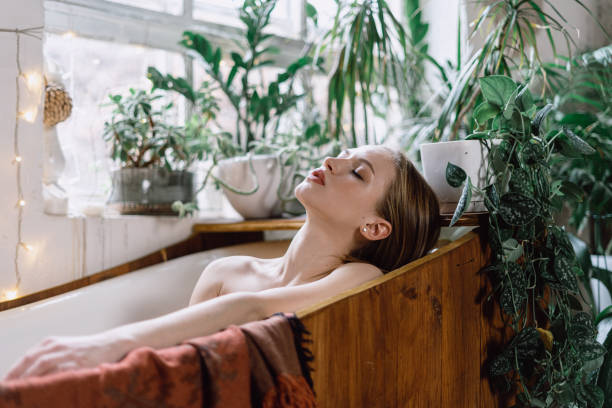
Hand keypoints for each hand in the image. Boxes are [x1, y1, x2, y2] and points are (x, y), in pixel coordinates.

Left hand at [3, 331, 135, 380]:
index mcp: (50, 342)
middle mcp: (57, 346)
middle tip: (8, 392)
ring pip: (42, 367)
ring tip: (21, 393)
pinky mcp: (78, 362)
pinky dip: (48, 382)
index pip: (26, 358)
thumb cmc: (86, 350)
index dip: (13, 372)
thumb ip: (47, 359)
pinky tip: (42, 391)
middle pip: (30, 362)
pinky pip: (59, 373)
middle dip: (17, 378)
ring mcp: (67, 354)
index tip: (5, 385)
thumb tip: (27, 378)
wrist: (110, 343)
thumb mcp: (63, 348)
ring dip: (29, 381)